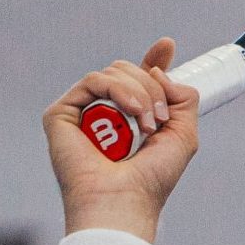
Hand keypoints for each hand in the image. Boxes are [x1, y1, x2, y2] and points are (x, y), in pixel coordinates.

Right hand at [43, 37, 201, 238]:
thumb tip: (157, 70)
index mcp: (127, 120)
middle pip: (128, 71)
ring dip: (141, 93)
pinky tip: (131, 113)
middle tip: (160, 119)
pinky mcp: (60, 114)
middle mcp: (101, 114)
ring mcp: (80, 113)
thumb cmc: (152, 177)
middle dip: (153, 88)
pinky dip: (119, 90)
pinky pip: (94, 81)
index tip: (166, 45)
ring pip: (114, 73)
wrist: (125, 199)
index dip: (151, 61)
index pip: (136, 80)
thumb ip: (182, 97)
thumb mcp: (183, 133)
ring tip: (148, 124)